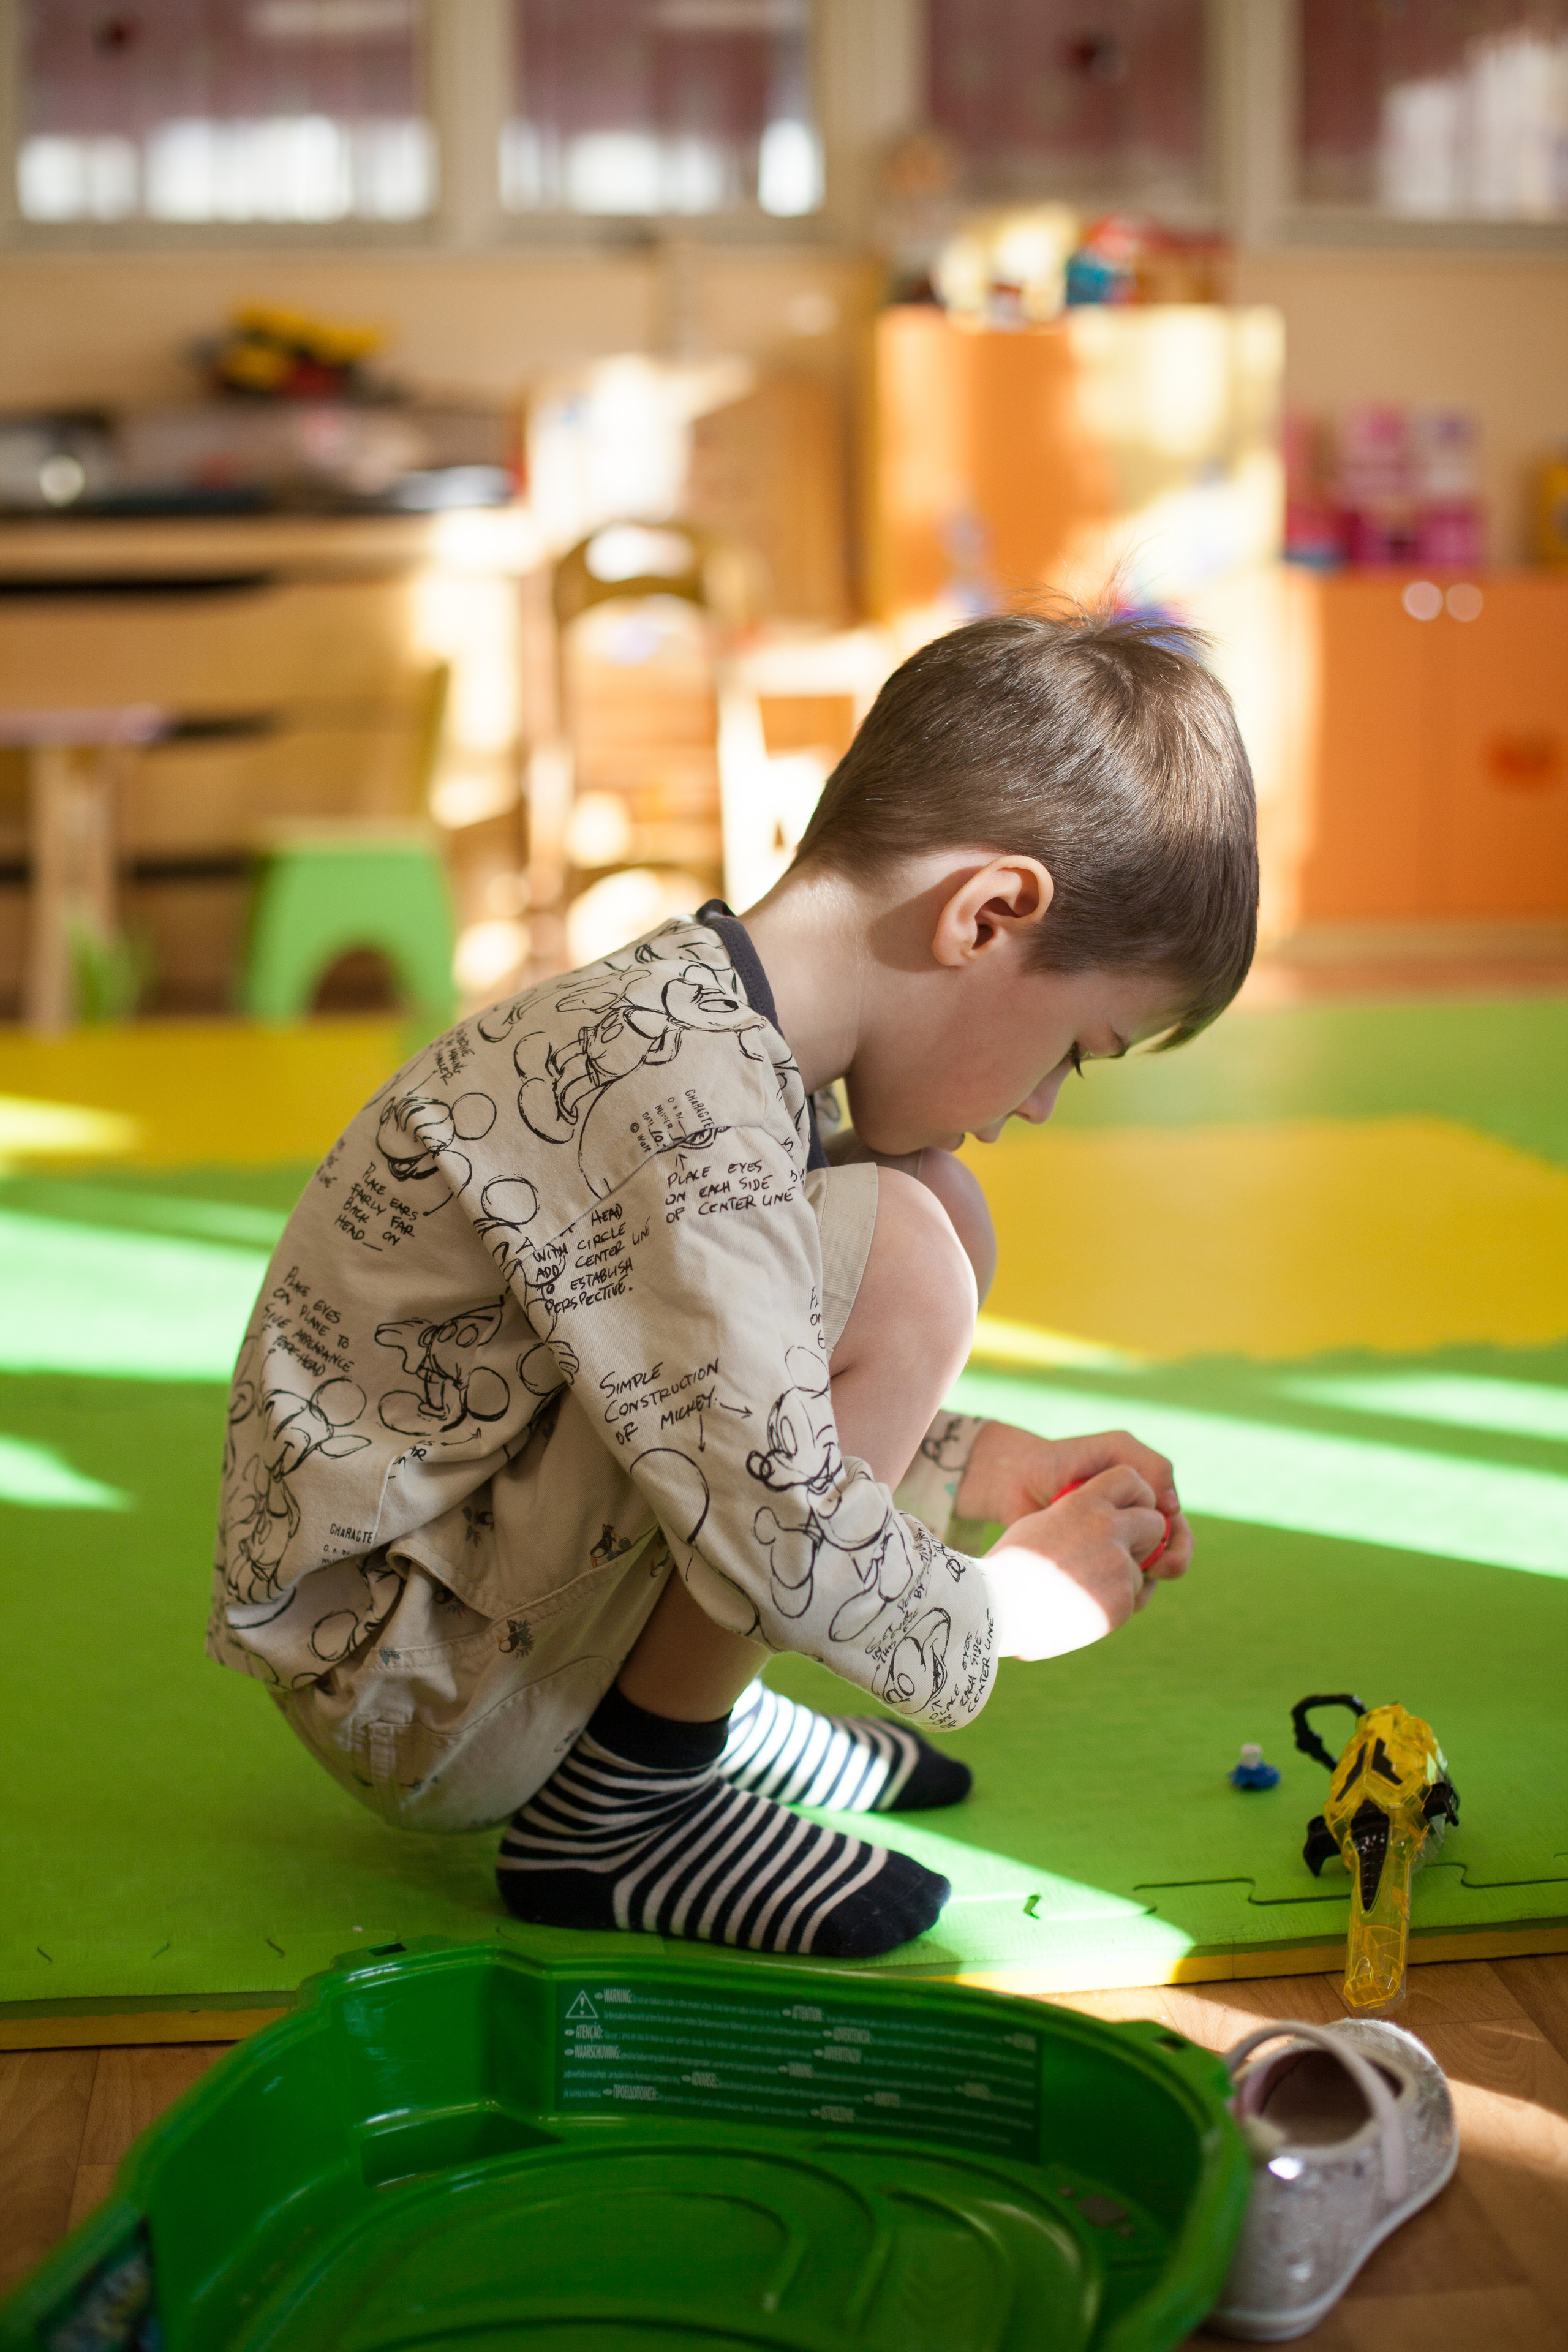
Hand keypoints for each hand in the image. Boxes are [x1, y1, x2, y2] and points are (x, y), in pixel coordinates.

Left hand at [955, 1419, 1192, 1585]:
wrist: (1018, 1478)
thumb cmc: (1068, 1459)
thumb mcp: (1115, 1449)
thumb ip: (1152, 1465)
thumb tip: (1174, 1507)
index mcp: (1147, 1509)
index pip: (1179, 1536)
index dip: (1178, 1548)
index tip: (1161, 1552)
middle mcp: (1134, 1536)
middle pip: (1168, 1565)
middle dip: (1167, 1570)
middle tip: (1152, 1571)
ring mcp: (1110, 1556)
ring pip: (1142, 1586)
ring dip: (1140, 1589)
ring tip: (1124, 1585)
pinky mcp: (1085, 1573)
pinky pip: (1109, 1595)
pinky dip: (1112, 1597)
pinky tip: (1096, 1590)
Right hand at [984, 1466, 1170, 1660]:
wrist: (996, 1608)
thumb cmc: (1008, 1567)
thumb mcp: (1040, 1525)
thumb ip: (1076, 1519)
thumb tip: (1099, 1524)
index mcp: (1083, 1504)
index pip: (1130, 1478)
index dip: (1137, 1494)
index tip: (1129, 1511)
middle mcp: (1106, 1528)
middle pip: (1155, 1523)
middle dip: (1144, 1540)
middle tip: (1118, 1556)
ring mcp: (1118, 1564)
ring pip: (1141, 1569)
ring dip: (1122, 1580)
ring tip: (1081, 1592)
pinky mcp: (1122, 1599)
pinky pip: (1132, 1601)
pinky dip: (1113, 1607)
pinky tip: (1081, 1611)